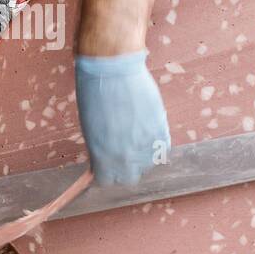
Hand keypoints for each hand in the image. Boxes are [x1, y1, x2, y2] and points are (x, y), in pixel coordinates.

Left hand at [75, 51, 169, 185]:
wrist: (113, 72)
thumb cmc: (95, 97)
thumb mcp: (91, 130)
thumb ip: (101, 150)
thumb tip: (107, 159)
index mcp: (103, 158)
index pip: (107, 181)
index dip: (107, 172)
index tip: (108, 164)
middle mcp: (125, 158)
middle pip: (130, 178)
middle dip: (126, 168)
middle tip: (124, 151)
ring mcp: (145, 146)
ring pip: (149, 164)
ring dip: (144, 154)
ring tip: (137, 134)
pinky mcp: (160, 132)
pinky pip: (162, 148)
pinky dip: (157, 142)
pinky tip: (148, 128)